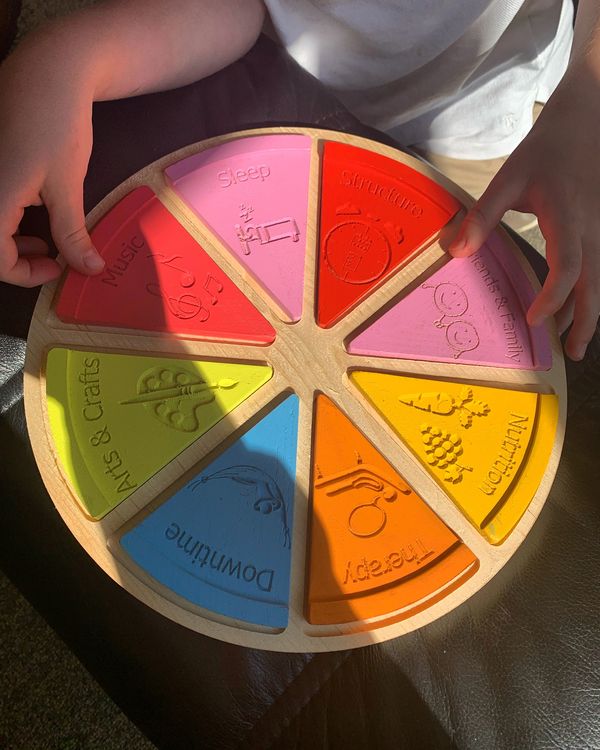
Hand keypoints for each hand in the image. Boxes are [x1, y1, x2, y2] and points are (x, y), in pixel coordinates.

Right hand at [0, 39, 103, 286]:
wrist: (48, 70)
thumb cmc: (57, 125)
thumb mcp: (68, 187)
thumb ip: (72, 234)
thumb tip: (89, 269)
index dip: (26, 275)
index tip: (58, 270)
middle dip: (17, 260)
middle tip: (53, 260)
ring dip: (11, 241)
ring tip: (45, 241)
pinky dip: (7, 219)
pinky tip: (33, 216)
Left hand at [448, 61, 599, 360]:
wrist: (591, 114)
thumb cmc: (547, 147)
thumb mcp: (509, 178)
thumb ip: (482, 216)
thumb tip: (455, 252)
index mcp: (567, 218)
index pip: (567, 267)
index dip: (553, 297)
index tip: (533, 321)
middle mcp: (592, 229)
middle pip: (593, 284)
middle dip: (583, 321)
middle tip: (569, 355)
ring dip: (588, 312)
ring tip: (575, 345)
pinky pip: (599, 267)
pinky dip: (589, 292)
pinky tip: (578, 309)